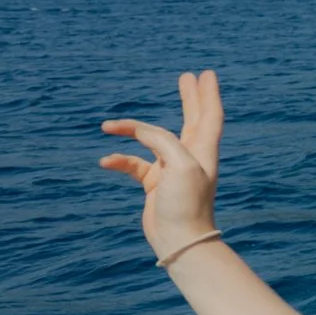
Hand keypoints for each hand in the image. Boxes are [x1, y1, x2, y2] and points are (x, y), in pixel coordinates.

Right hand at [100, 70, 222, 260]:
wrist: (179, 240)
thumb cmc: (186, 203)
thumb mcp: (179, 165)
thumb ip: (162, 141)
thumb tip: (140, 131)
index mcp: (203, 150)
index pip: (210, 115)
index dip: (208, 94)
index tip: (206, 74)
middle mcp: (190, 156)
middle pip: (191, 119)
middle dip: (190, 98)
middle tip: (187, 77)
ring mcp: (172, 169)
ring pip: (153, 140)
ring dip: (133, 131)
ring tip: (109, 124)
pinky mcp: (155, 184)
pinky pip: (134, 165)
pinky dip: (120, 161)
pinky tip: (106, 162)